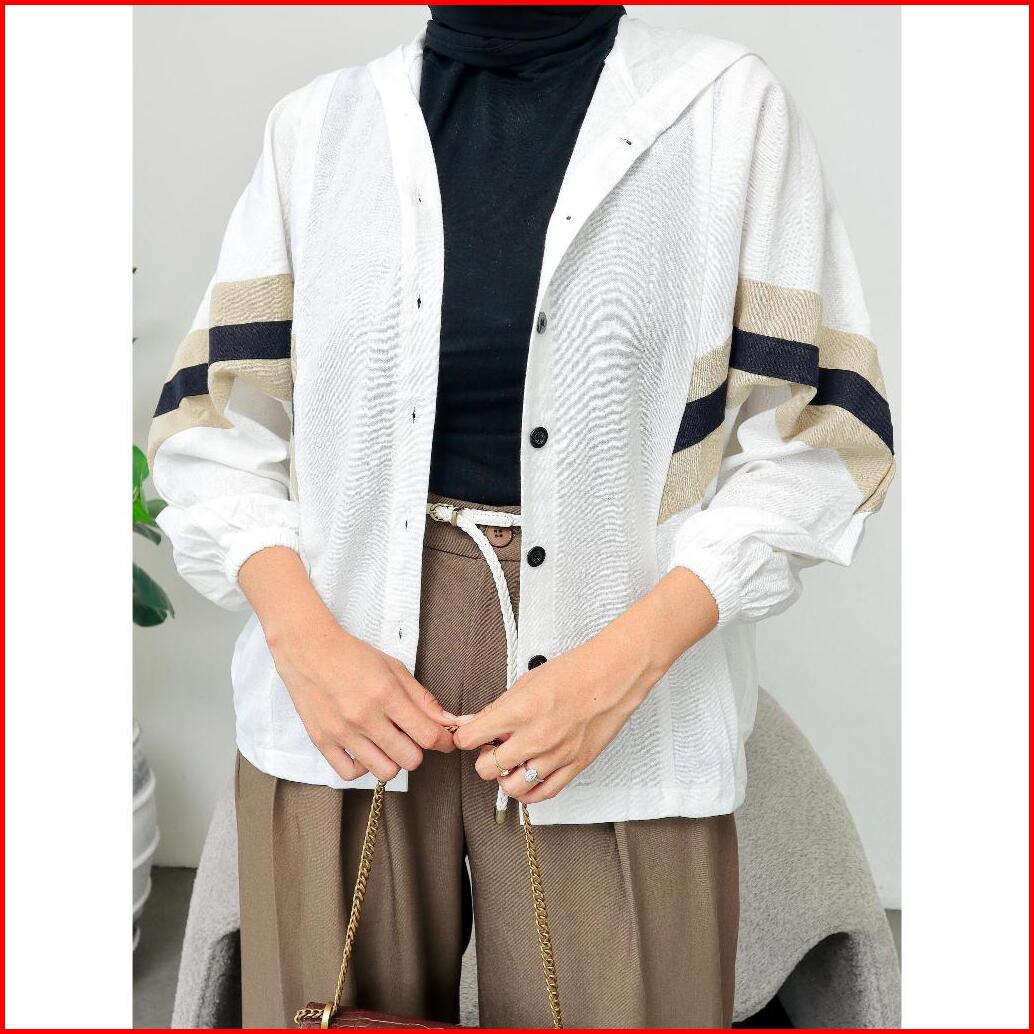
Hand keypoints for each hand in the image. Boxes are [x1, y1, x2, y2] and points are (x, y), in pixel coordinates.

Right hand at [239, 547, 455, 782]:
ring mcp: (342, 732)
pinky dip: (363, 767)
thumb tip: (450, 721)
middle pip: (410, 759)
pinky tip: (365, 751)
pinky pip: (350, 774)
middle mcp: (365, 717)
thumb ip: (423, 698)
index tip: (445, 740)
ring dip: (393, 761)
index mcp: (387, 694)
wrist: (308, 649)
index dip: (444, 741)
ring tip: (388, 744)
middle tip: (411, 737)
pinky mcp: (322, 741)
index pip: (428, 735)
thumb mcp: (394, 669)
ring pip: (384, 771)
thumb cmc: (353, 656)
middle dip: (418, 750)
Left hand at [452, 566, 718, 803]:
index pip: (471, 737)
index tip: (469, 734)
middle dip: (484, 758)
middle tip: (490, 747)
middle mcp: (535, 737)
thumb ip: (498, 707)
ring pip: (512, 787)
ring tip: (510, 762)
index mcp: (519, 710)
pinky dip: (529, 791)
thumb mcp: (526, 681)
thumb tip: (474, 721)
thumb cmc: (575, 672)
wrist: (613, 676)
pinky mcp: (574, 766)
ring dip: (504, 776)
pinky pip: (542, 794)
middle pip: (487, 768)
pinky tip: (527, 777)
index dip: (465, 737)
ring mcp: (555, 756)